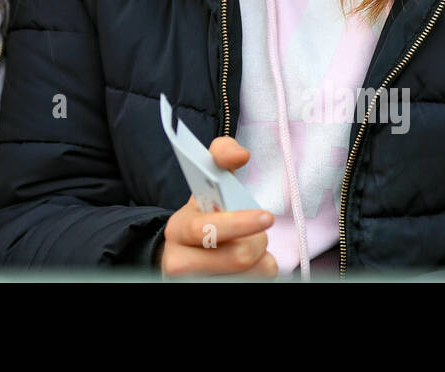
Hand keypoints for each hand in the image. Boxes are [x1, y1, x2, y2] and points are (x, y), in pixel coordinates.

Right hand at [157, 136, 276, 277]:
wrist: (185, 257)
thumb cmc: (206, 217)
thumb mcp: (209, 187)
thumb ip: (221, 157)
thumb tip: (240, 154)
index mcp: (179, 228)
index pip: (206, 229)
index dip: (238, 223)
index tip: (265, 217)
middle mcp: (179, 261)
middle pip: (237, 257)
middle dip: (258, 242)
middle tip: (259, 235)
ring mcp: (192, 282)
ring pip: (248, 276)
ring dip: (261, 261)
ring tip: (251, 251)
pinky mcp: (205, 291)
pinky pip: (252, 285)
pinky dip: (260, 275)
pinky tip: (248, 269)